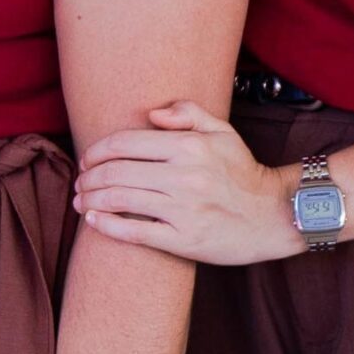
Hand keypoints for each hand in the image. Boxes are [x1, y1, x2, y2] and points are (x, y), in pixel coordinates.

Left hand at [74, 102, 298, 265]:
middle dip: (88, 177)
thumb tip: (151, 114)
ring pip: (119, 200)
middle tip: (80, 182)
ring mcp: (183, 210)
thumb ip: (188, 114)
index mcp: (189, 147)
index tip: (87, 159)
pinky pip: (135, 232)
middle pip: (115, 172)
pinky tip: (92, 221)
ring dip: (90, 200)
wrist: (274, 216)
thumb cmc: (243, 172)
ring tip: (80, 200)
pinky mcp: (184, 240)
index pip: (125, 143)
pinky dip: (106, 226)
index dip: (97, 151)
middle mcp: (183, 177)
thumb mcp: (223, 132)